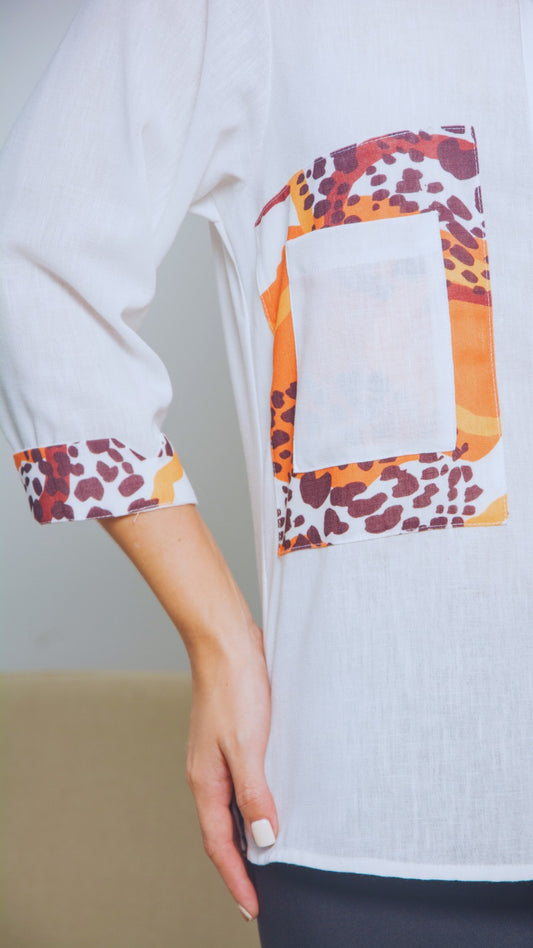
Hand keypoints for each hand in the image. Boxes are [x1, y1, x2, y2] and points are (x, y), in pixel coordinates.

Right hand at [185, 621, 277, 920]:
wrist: (226, 642)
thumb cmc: (234, 687)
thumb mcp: (247, 745)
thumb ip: (254, 794)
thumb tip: (263, 839)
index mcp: (205, 780)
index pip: (219, 844)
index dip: (236, 879)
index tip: (254, 908)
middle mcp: (207, 774)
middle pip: (220, 832)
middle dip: (238, 867)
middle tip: (259, 896)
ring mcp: (218, 757)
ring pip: (230, 809)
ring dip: (245, 838)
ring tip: (265, 862)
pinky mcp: (232, 741)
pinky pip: (240, 786)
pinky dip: (252, 807)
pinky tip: (269, 805)